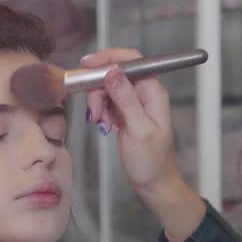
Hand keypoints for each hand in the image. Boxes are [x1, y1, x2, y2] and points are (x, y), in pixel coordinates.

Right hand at [82, 49, 205, 241]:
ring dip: (98, 103)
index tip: (88, 65)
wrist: (153, 183)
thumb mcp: (138, 130)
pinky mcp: (125, 113)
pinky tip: (105, 126)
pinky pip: (107, 102)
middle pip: (114, 74)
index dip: (109, 58)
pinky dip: (101, 112)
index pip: (131, 61)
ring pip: (107, 88)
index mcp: (153, 92)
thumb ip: (126, 100)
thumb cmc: (151, 161)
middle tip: (95, 111)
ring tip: (101, 123)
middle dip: (98, 89)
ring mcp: (134, 102)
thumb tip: (112, 73)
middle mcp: (144, 93)